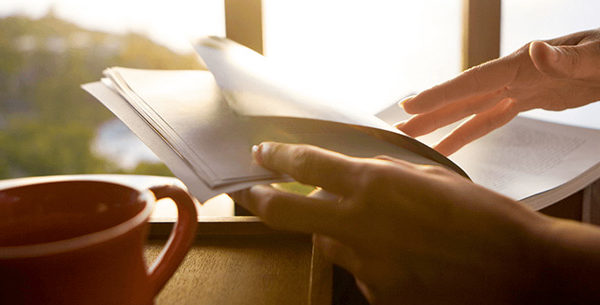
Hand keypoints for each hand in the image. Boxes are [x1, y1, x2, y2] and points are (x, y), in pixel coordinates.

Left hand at [231, 142, 553, 303]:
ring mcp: (367, 264)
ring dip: (338, 232)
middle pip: (288, 212)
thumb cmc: (483, 216)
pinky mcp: (380, 294)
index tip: (261, 154)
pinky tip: (404, 257)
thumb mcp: (430, 179)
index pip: (309, 165)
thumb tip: (354, 178)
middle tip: (248, 193)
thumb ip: (383, 177)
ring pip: (330, 243)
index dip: (278, 157)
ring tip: (379, 229)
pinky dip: (370, 260)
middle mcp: (361, 224)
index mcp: (376, 185)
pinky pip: (361, 270)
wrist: (520, 270)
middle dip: (261, 200)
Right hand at [397, 29, 599, 155]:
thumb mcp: (596, 56)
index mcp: (522, 64)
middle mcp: (511, 75)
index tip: (411, 105)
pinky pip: (488, 120)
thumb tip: (534, 51)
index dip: (441, 94)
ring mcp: (515, 89)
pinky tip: (448, 145)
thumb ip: (565, 57)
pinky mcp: (524, 101)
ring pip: (469, 111)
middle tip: (396, 127)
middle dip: (428, 113)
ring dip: (439, 124)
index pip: (473, 82)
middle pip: (461, 98)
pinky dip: (466, 133)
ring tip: (411, 137)